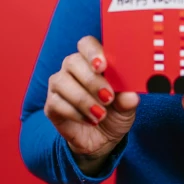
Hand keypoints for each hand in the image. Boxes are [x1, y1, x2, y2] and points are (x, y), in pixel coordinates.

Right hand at [44, 36, 139, 160]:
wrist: (102, 139)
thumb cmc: (115, 114)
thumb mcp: (127, 108)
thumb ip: (128, 99)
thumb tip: (131, 95)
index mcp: (93, 61)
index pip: (87, 44)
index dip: (93, 52)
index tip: (103, 66)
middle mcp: (73, 69)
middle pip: (72, 61)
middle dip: (91, 80)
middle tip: (108, 98)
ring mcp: (60, 85)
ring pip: (61, 81)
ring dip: (83, 99)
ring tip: (101, 114)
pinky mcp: (51, 105)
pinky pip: (56, 102)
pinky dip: (75, 113)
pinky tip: (90, 120)